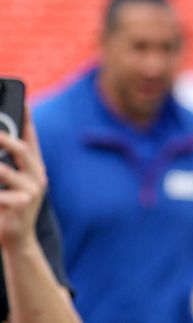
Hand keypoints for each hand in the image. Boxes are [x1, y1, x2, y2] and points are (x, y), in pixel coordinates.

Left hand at [0, 108, 47, 249]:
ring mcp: (31, 191)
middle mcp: (37, 178)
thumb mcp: (10, 187)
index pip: (32, 141)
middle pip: (22, 150)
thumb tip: (0, 143)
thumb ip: (7, 168)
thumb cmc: (8, 211)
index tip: (24, 103)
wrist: (17, 241)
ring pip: (4, 171)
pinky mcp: (21, 205)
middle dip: (4, 138)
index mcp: (36, 170)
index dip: (28, 121)